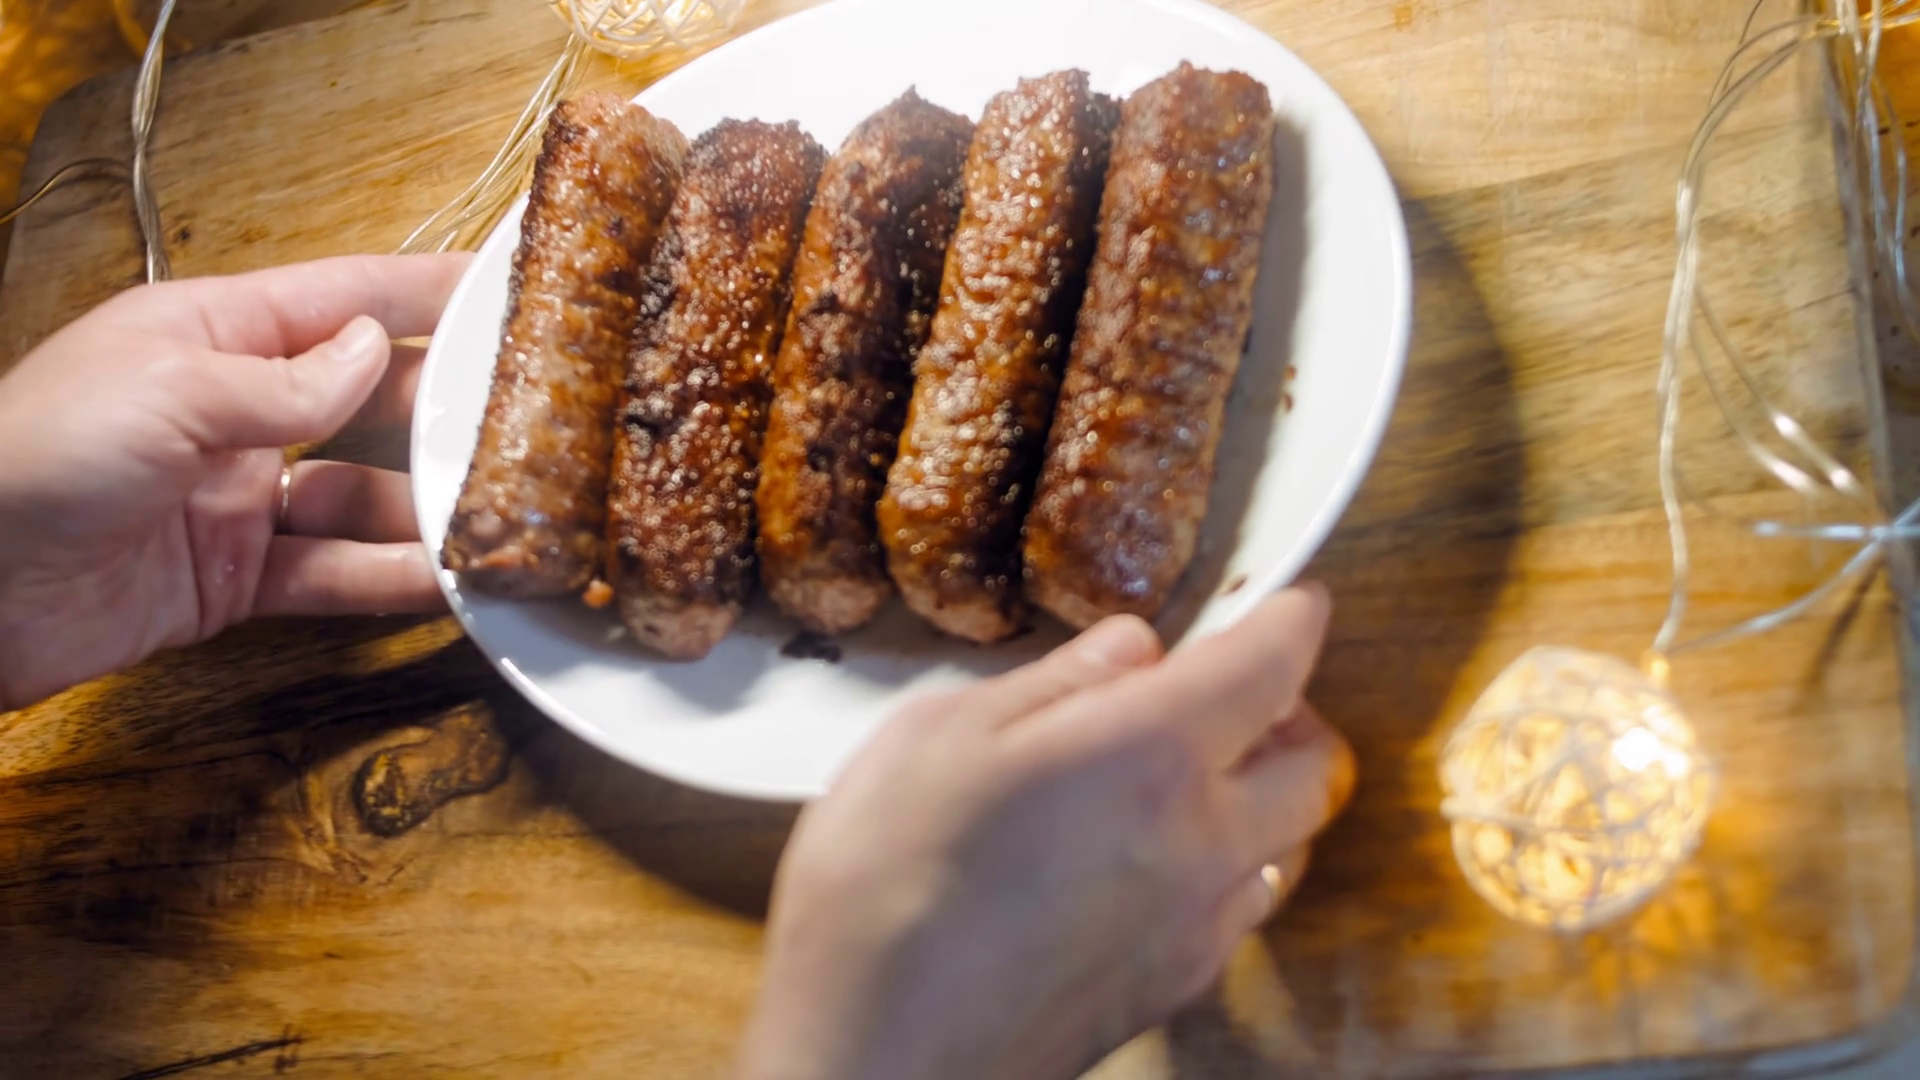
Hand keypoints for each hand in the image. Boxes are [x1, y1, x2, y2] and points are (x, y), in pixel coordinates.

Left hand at [0, 254, 470, 710]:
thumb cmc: (34, 457)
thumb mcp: (167, 390)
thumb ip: (284, 381)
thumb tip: (375, 353)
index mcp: (213, 333)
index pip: (343, 299)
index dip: (425, 292)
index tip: (508, 285)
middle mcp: (236, 409)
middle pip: (370, 398)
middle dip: (448, 406)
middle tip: (536, 414)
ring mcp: (238, 497)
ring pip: (364, 494)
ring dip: (428, 505)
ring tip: (504, 513)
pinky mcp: (233, 577)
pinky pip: (333, 573)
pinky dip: (390, 579)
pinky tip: (447, 581)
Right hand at [738, 586, 1354, 1079]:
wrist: (873, 1056)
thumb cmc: (885, 892)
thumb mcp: (938, 736)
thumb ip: (1054, 684)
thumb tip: (1130, 649)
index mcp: (1151, 757)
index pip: (1272, 666)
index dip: (1293, 618)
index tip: (1292, 599)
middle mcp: (1203, 842)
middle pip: (1314, 763)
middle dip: (1290, 709)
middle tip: (1224, 686)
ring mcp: (1196, 927)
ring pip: (1290, 842)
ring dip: (1264, 792)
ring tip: (1189, 770)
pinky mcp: (1172, 989)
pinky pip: (1241, 908)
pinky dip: (1227, 864)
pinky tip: (1151, 856)